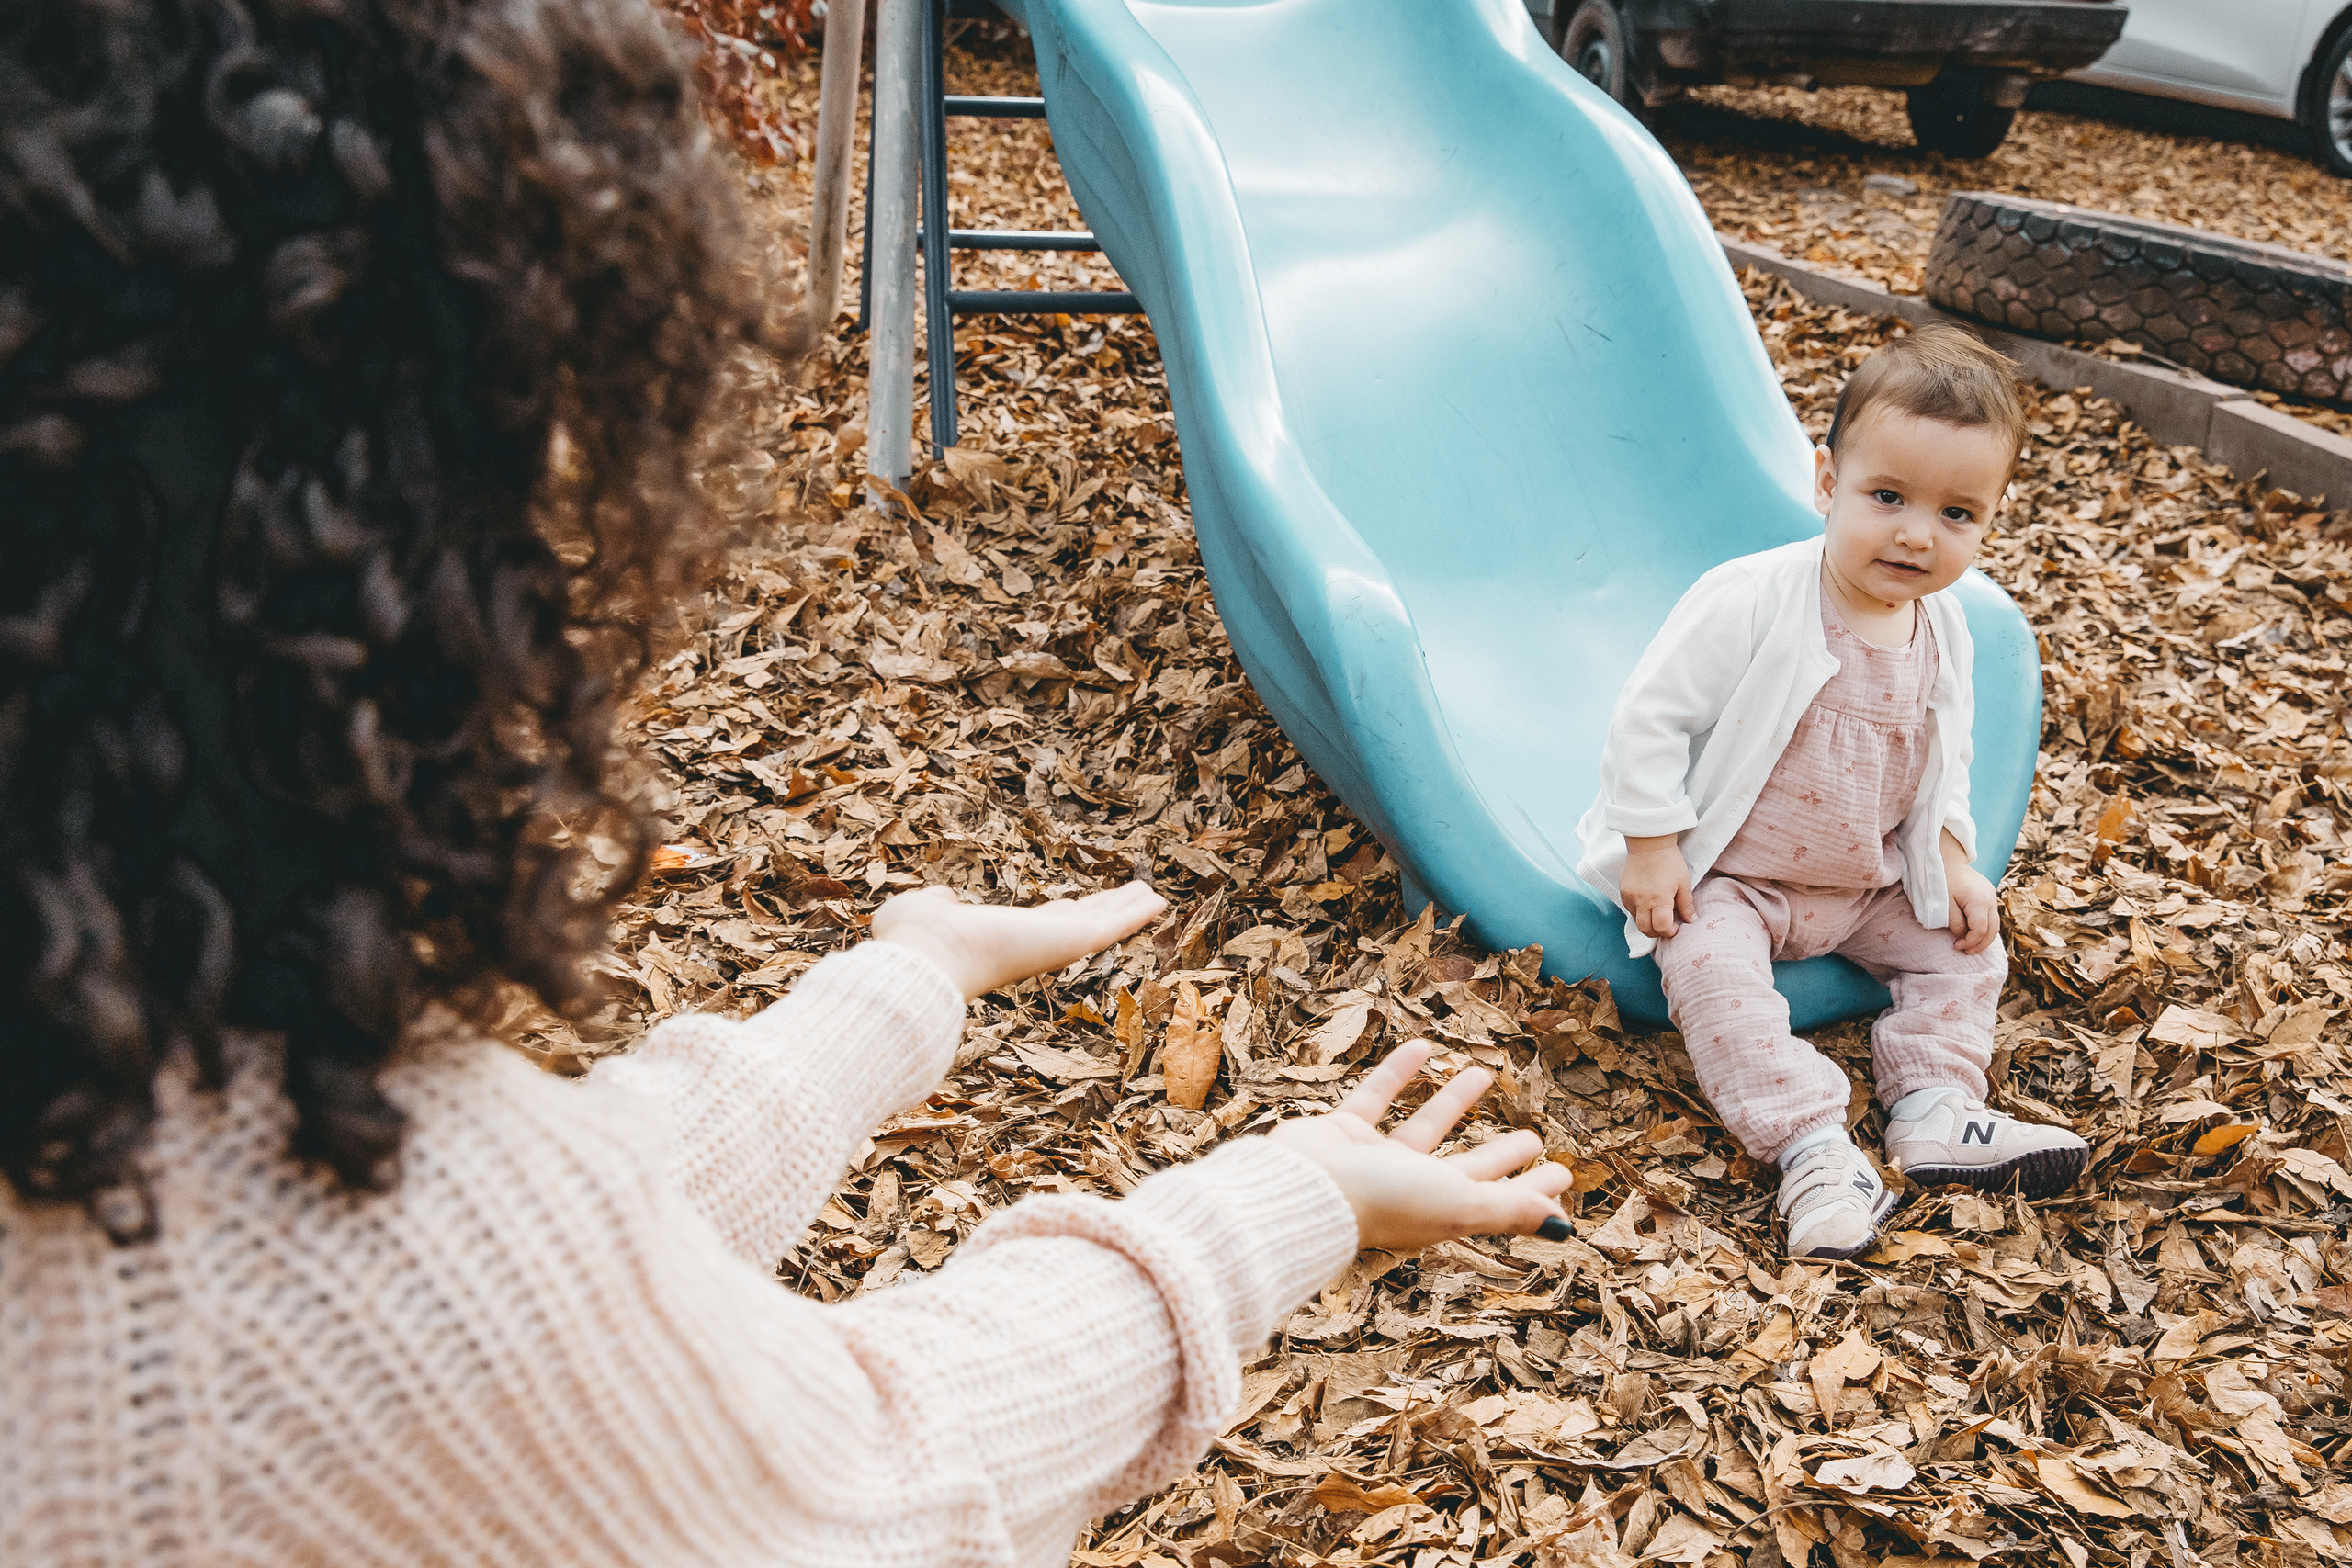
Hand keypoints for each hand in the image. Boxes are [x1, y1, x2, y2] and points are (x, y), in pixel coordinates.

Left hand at [872, 881, 1167, 1001]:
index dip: (1061, 914)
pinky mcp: (1071, 939)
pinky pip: (1114, 924)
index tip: (1076, 906)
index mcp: (1004, 940)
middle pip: (1081, 925)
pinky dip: (1137, 912)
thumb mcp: (925, 911)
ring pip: (1102, 924)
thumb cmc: (915, 941)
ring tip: (1154, 895)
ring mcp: (1055, 945)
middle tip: (1131, 899)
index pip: (1042, 926)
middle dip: (1105, 911)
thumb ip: (937, 904)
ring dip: (1129, 909)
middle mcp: (1034, 946)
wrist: (927, 958)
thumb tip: (942, 899)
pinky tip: (1159, 899)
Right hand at [1269, 1041, 1572, 1250]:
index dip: (1532, 1189)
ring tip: (1484, 1074)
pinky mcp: (1345, 1131)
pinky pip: (1377, 1096)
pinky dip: (1399, 1072)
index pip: (1499, 1199)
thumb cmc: (1382, 1203)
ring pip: (1425, 1127)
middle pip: (1468, 1168)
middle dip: (1500, 1155)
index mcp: (1441, 1212)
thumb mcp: (1458, 1205)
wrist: (1302, 1187)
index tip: (1562, 1174)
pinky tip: (1423, 1046)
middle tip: (1530, 1137)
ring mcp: (1376, 1162)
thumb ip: (1509, 1211)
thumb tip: (1566, 1228)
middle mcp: (1412, 1189)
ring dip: (1454, 1102)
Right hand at [1620, 834, 1694, 940]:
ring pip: (1636, 921)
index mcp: (1659, 899)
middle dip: (1657, 932)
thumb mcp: (1684, 882)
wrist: (1648, 842)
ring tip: (1657, 912)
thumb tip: (1691, 920)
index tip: (1676, 927)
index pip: (1661, 927)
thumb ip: (1686, 904)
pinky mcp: (1622, 891)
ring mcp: (1629, 896)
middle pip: (1645, 930)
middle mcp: (1641, 901)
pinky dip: (1639, 912)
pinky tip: (1648, 903)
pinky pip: (1629, 909)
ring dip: (1647, 922)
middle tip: (1666, 925)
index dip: (1670, 932)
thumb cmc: (1669, 860)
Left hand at [1941, 835, 1999, 955]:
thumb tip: (1963, 938)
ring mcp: (1992, 897)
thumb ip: (1955, 922)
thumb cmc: (1943, 880)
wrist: (1948, 860)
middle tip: (1966, 952)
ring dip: (1985, 938)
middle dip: (1980, 944)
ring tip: (1970, 947)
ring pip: (1995, 925)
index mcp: (1979, 900)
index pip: (1980, 929)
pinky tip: (1974, 934)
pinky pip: (1992, 917)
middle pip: (1993, 930)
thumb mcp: (1944, 904)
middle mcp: (1991, 899)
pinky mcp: (1990, 896)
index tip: (1956, 946)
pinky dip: (1985, 929)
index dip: (1970, 942)